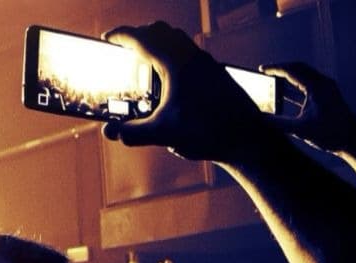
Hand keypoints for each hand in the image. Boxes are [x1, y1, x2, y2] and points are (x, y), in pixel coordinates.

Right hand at [100, 21, 273, 161]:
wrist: (248, 138)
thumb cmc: (208, 132)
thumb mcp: (164, 134)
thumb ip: (134, 132)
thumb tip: (111, 132)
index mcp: (175, 64)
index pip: (142, 39)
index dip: (121, 35)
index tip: (108, 38)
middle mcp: (191, 57)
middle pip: (161, 31)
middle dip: (140, 35)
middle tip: (125, 48)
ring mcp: (207, 63)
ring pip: (178, 40)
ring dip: (160, 43)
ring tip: (148, 63)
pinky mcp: (217, 74)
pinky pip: (191, 53)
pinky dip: (175, 56)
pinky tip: (173, 81)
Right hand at [261, 62, 355, 154]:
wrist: (354, 142)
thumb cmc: (331, 134)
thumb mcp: (301, 129)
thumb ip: (278, 123)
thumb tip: (260, 118)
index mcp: (317, 86)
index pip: (292, 71)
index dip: (274, 69)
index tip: (261, 70)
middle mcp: (323, 84)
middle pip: (299, 68)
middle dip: (280, 69)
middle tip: (264, 72)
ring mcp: (327, 89)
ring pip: (304, 76)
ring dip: (288, 77)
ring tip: (272, 81)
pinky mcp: (328, 97)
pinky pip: (308, 86)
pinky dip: (295, 87)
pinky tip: (284, 95)